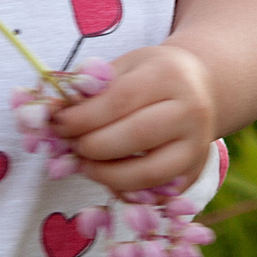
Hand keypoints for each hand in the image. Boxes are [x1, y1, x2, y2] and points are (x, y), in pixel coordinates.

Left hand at [49, 43, 215, 194]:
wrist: (203, 87)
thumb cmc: (153, 74)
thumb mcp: (127, 64)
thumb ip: (93, 86)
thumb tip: (53, 110)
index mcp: (169, 75)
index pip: (121, 100)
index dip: (84, 116)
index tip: (58, 123)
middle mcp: (190, 110)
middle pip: (137, 136)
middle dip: (93, 147)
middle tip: (70, 146)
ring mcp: (197, 144)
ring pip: (150, 172)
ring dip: (108, 175)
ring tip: (85, 165)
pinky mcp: (196, 171)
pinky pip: (158, 192)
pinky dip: (129, 191)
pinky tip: (109, 178)